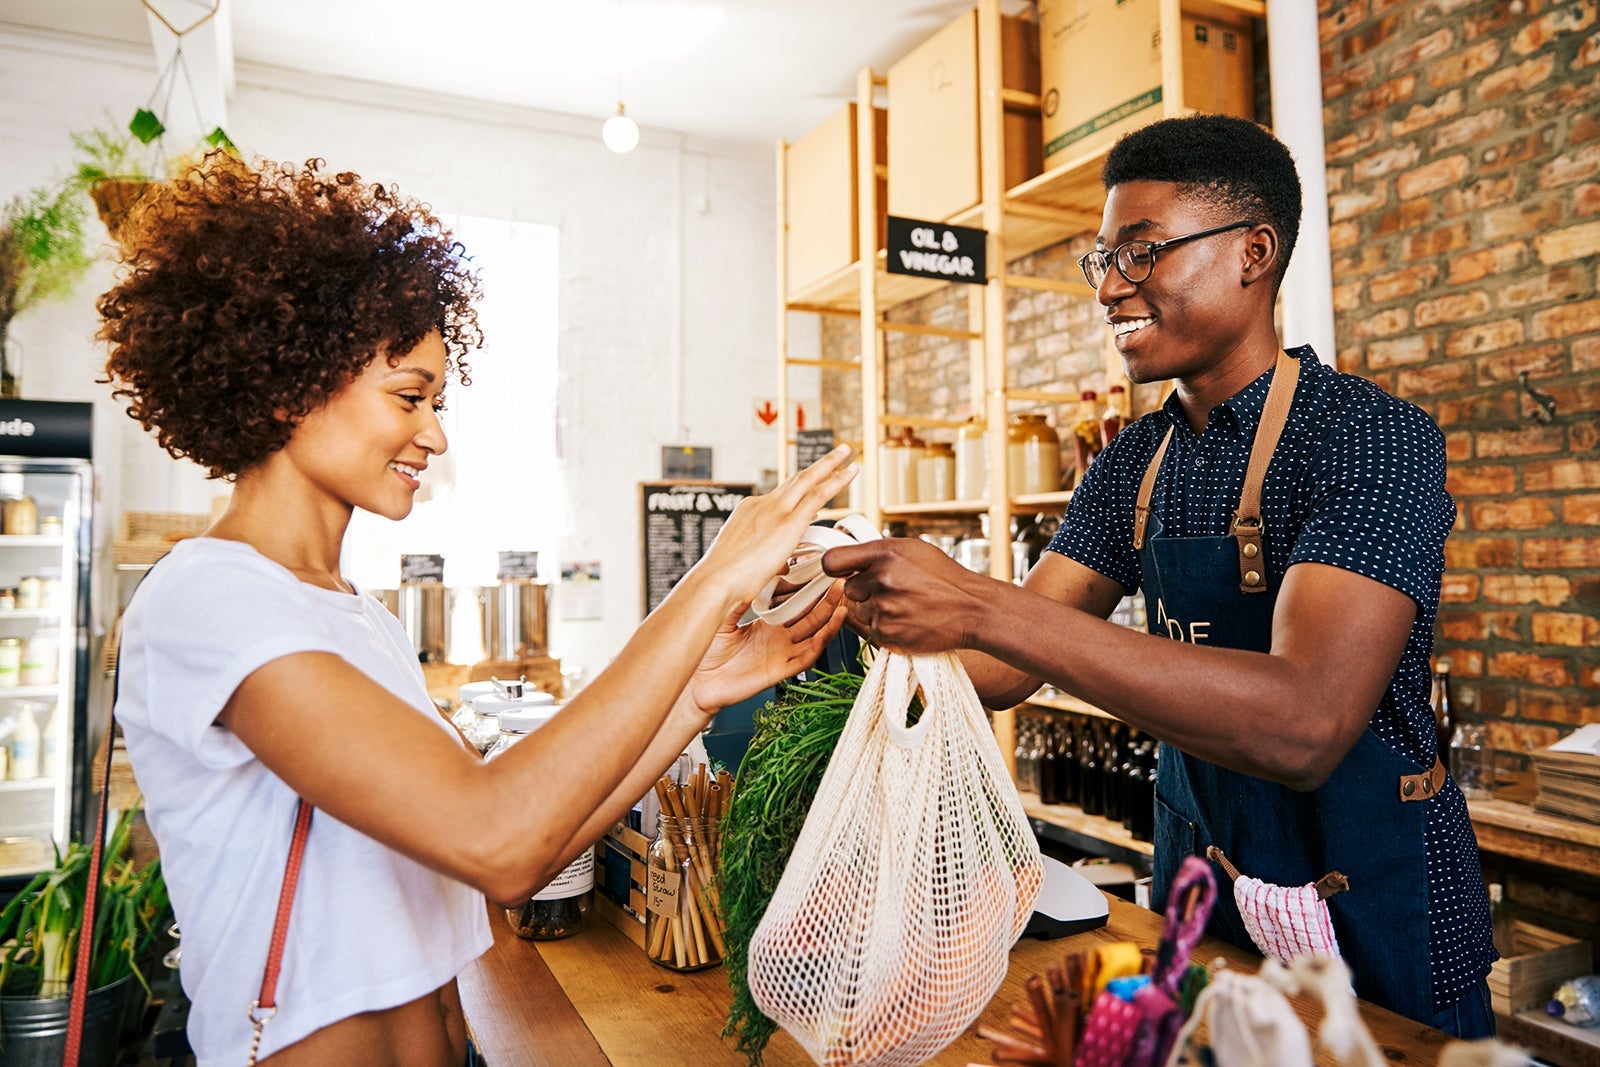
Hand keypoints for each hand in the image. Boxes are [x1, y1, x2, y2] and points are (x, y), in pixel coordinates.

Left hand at [682, 581, 848, 718]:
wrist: (696, 681)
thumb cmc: (705, 652)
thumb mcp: (722, 615)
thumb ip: (740, 595)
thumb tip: (755, 571)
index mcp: (766, 624)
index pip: (795, 604)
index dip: (808, 589)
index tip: (819, 571)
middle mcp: (778, 639)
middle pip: (810, 617)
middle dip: (826, 599)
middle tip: (838, 579)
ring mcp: (781, 655)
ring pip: (814, 635)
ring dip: (830, 618)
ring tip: (842, 599)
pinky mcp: (780, 671)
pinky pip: (807, 657)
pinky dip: (821, 641)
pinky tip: (831, 625)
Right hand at [693, 446, 857, 609]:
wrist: (716, 580)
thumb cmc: (724, 581)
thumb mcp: (742, 563)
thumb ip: (763, 559)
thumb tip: (778, 564)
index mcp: (748, 512)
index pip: (779, 500)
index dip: (799, 497)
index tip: (815, 501)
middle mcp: (762, 504)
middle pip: (795, 480)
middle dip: (816, 467)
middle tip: (834, 455)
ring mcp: (776, 509)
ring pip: (808, 479)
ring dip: (830, 464)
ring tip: (846, 453)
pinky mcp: (790, 520)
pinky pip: (819, 493)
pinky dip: (837, 480)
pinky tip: (850, 472)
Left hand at [820, 537, 991, 653]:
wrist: (971, 609)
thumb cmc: (943, 577)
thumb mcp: (912, 549)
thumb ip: (877, 553)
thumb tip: (846, 559)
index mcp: (885, 554)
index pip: (832, 561)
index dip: (836, 568)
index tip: (843, 572)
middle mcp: (881, 580)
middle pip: (847, 589)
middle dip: (864, 590)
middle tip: (891, 590)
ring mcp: (883, 610)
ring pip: (858, 612)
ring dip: (873, 610)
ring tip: (903, 606)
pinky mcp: (887, 635)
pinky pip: (869, 631)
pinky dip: (884, 627)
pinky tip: (906, 619)